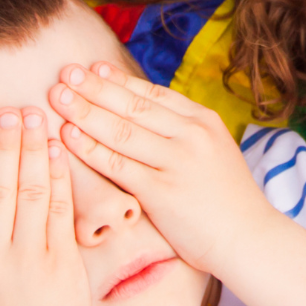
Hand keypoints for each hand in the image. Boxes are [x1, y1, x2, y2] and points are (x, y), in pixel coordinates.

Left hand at [54, 66, 275, 276]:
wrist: (249, 238)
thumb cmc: (227, 200)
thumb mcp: (213, 152)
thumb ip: (182, 133)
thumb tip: (145, 115)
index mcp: (203, 121)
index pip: (152, 93)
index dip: (118, 80)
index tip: (91, 67)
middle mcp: (191, 134)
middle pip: (133, 105)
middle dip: (94, 86)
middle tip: (64, 71)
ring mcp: (177, 161)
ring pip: (120, 129)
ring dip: (84, 111)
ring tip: (57, 97)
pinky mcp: (162, 191)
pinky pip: (117, 164)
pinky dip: (89, 148)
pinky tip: (68, 136)